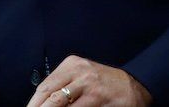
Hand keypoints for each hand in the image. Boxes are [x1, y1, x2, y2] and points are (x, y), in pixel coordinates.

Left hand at [26, 56, 151, 106]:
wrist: (135, 86)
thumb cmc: (104, 83)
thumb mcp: (82, 75)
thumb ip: (62, 85)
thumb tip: (41, 102)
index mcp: (72, 64)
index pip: (45, 86)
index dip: (33, 103)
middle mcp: (80, 72)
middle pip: (49, 95)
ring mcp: (90, 86)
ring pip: (60, 104)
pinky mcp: (99, 99)